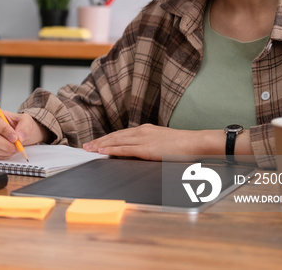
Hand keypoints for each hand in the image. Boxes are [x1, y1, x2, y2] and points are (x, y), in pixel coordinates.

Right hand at [0, 107, 46, 158]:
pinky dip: (4, 155)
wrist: (17, 133)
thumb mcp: (25, 120)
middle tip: (17, 146)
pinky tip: (9, 150)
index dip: (3, 129)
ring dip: (7, 151)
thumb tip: (20, 136)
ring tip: (15, 147)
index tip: (15, 137)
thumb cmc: (18, 124)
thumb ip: (25, 126)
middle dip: (6, 144)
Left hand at [82, 124, 205, 160]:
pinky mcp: (146, 148)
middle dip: (100, 141)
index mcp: (145, 130)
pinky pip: (124, 149)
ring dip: (101, 145)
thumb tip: (142, 151)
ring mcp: (143, 139)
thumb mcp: (163, 142)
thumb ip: (150, 145)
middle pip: (115, 135)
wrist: (195, 142)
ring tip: (89, 148)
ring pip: (116, 141)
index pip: (121, 133)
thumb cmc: (183, 145)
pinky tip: (102, 151)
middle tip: (86, 145)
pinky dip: (111, 149)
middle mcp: (141, 131)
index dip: (107, 138)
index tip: (97, 142)